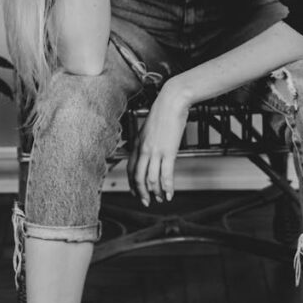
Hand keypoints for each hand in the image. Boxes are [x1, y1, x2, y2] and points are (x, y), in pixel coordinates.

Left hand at [128, 81, 189, 205]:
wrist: (172, 101)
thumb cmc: (163, 112)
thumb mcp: (149, 128)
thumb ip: (146, 140)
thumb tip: (149, 149)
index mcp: (137, 143)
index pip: (130, 169)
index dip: (132, 183)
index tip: (136, 192)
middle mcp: (143, 149)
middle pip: (138, 177)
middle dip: (142, 192)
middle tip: (146, 201)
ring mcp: (155, 151)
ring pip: (151, 178)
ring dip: (155, 192)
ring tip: (160, 199)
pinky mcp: (168, 152)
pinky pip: (166, 174)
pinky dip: (167, 187)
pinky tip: (169, 193)